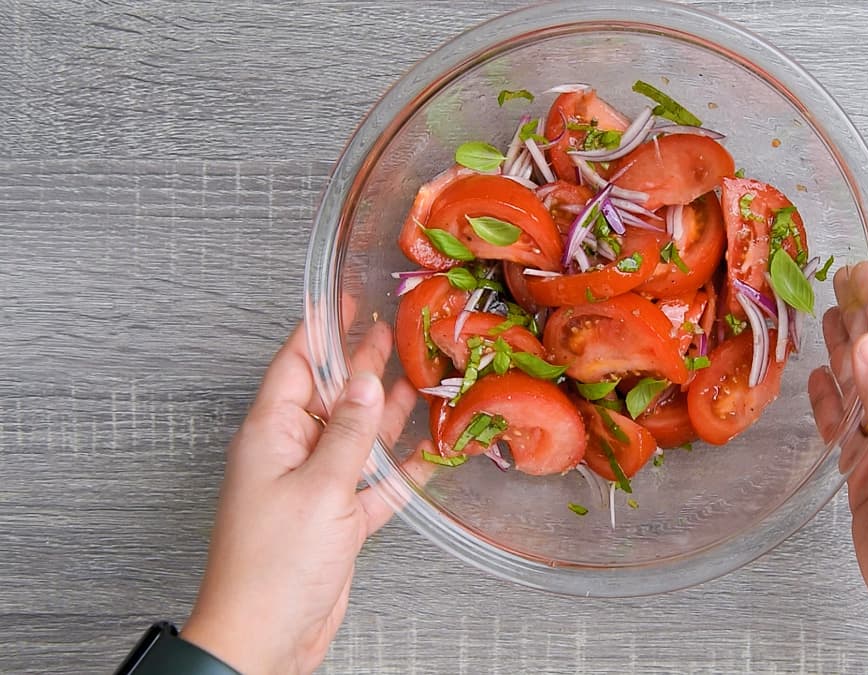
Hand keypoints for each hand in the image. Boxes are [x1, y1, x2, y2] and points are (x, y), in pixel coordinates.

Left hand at [181, 321, 414, 674]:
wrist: (266, 637)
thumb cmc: (272, 568)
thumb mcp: (319, 487)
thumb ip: (349, 433)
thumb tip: (366, 381)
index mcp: (270, 435)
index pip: (295, 364)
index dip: (321, 328)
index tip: (344, 297)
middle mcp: (290, 454)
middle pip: (331, 396)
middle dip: (362, 365)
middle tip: (395, 332)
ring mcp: (315, 487)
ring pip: (357, 438)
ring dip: (386, 414)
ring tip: (419, 380)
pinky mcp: (337, 520)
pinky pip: (374, 484)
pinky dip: (399, 470)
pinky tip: (426, 453)